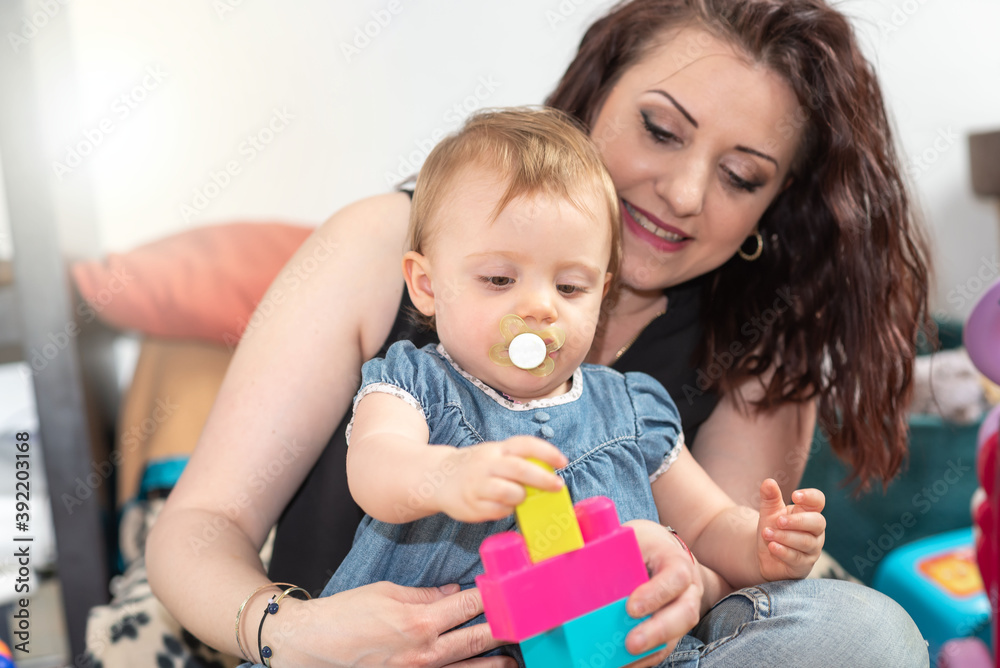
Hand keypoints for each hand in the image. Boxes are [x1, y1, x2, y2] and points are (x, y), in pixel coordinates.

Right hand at [267, 581, 515, 666]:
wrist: (308, 646)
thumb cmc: (344, 615)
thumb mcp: (386, 593)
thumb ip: (424, 595)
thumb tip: (454, 594)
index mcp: (419, 622)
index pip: (468, 607)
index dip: (491, 598)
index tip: (508, 592)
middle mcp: (424, 653)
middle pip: (475, 641)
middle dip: (502, 632)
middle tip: (525, 626)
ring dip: (492, 664)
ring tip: (511, 661)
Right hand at [438, 436, 567, 521]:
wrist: (437, 478)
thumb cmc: (476, 467)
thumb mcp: (494, 455)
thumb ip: (516, 461)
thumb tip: (548, 474)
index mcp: (496, 449)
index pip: (524, 445)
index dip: (546, 451)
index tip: (563, 462)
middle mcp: (487, 464)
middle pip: (520, 469)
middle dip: (543, 479)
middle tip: (557, 486)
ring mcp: (477, 485)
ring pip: (509, 492)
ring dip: (521, 497)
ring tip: (521, 497)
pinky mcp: (471, 504)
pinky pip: (498, 510)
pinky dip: (506, 509)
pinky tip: (503, 506)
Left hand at [618, 519, 703, 666]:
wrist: (666, 551)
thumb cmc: (645, 543)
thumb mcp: (632, 535)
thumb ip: (610, 542)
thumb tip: (574, 548)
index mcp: (676, 561)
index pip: (675, 577)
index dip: (656, 594)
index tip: (631, 607)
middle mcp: (687, 590)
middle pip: (684, 614)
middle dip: (657, 632)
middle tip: (630, 644)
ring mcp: (683, 611)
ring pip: (676, 636)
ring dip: (650, 650)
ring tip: (623, 660)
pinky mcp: (673, 629)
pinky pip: (663, 648)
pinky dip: (644, 659)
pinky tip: (623, 664)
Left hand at [756, 478, 825, 580]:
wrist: (765, 555)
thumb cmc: (773, 529)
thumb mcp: (769, 512)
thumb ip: (770, 498)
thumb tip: (768, 481)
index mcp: (808, 513)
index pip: (818, 501)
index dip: (810, 497)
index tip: (795, 495)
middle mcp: (815, 531)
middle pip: (818, 522)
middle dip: (797, 521)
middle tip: (778, 520)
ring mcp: (812, 550)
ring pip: (806, 542)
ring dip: (785, 537)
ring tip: (767, 533)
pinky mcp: (803, 566)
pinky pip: (797, 559)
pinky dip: (783, 551)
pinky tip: (772, 546)